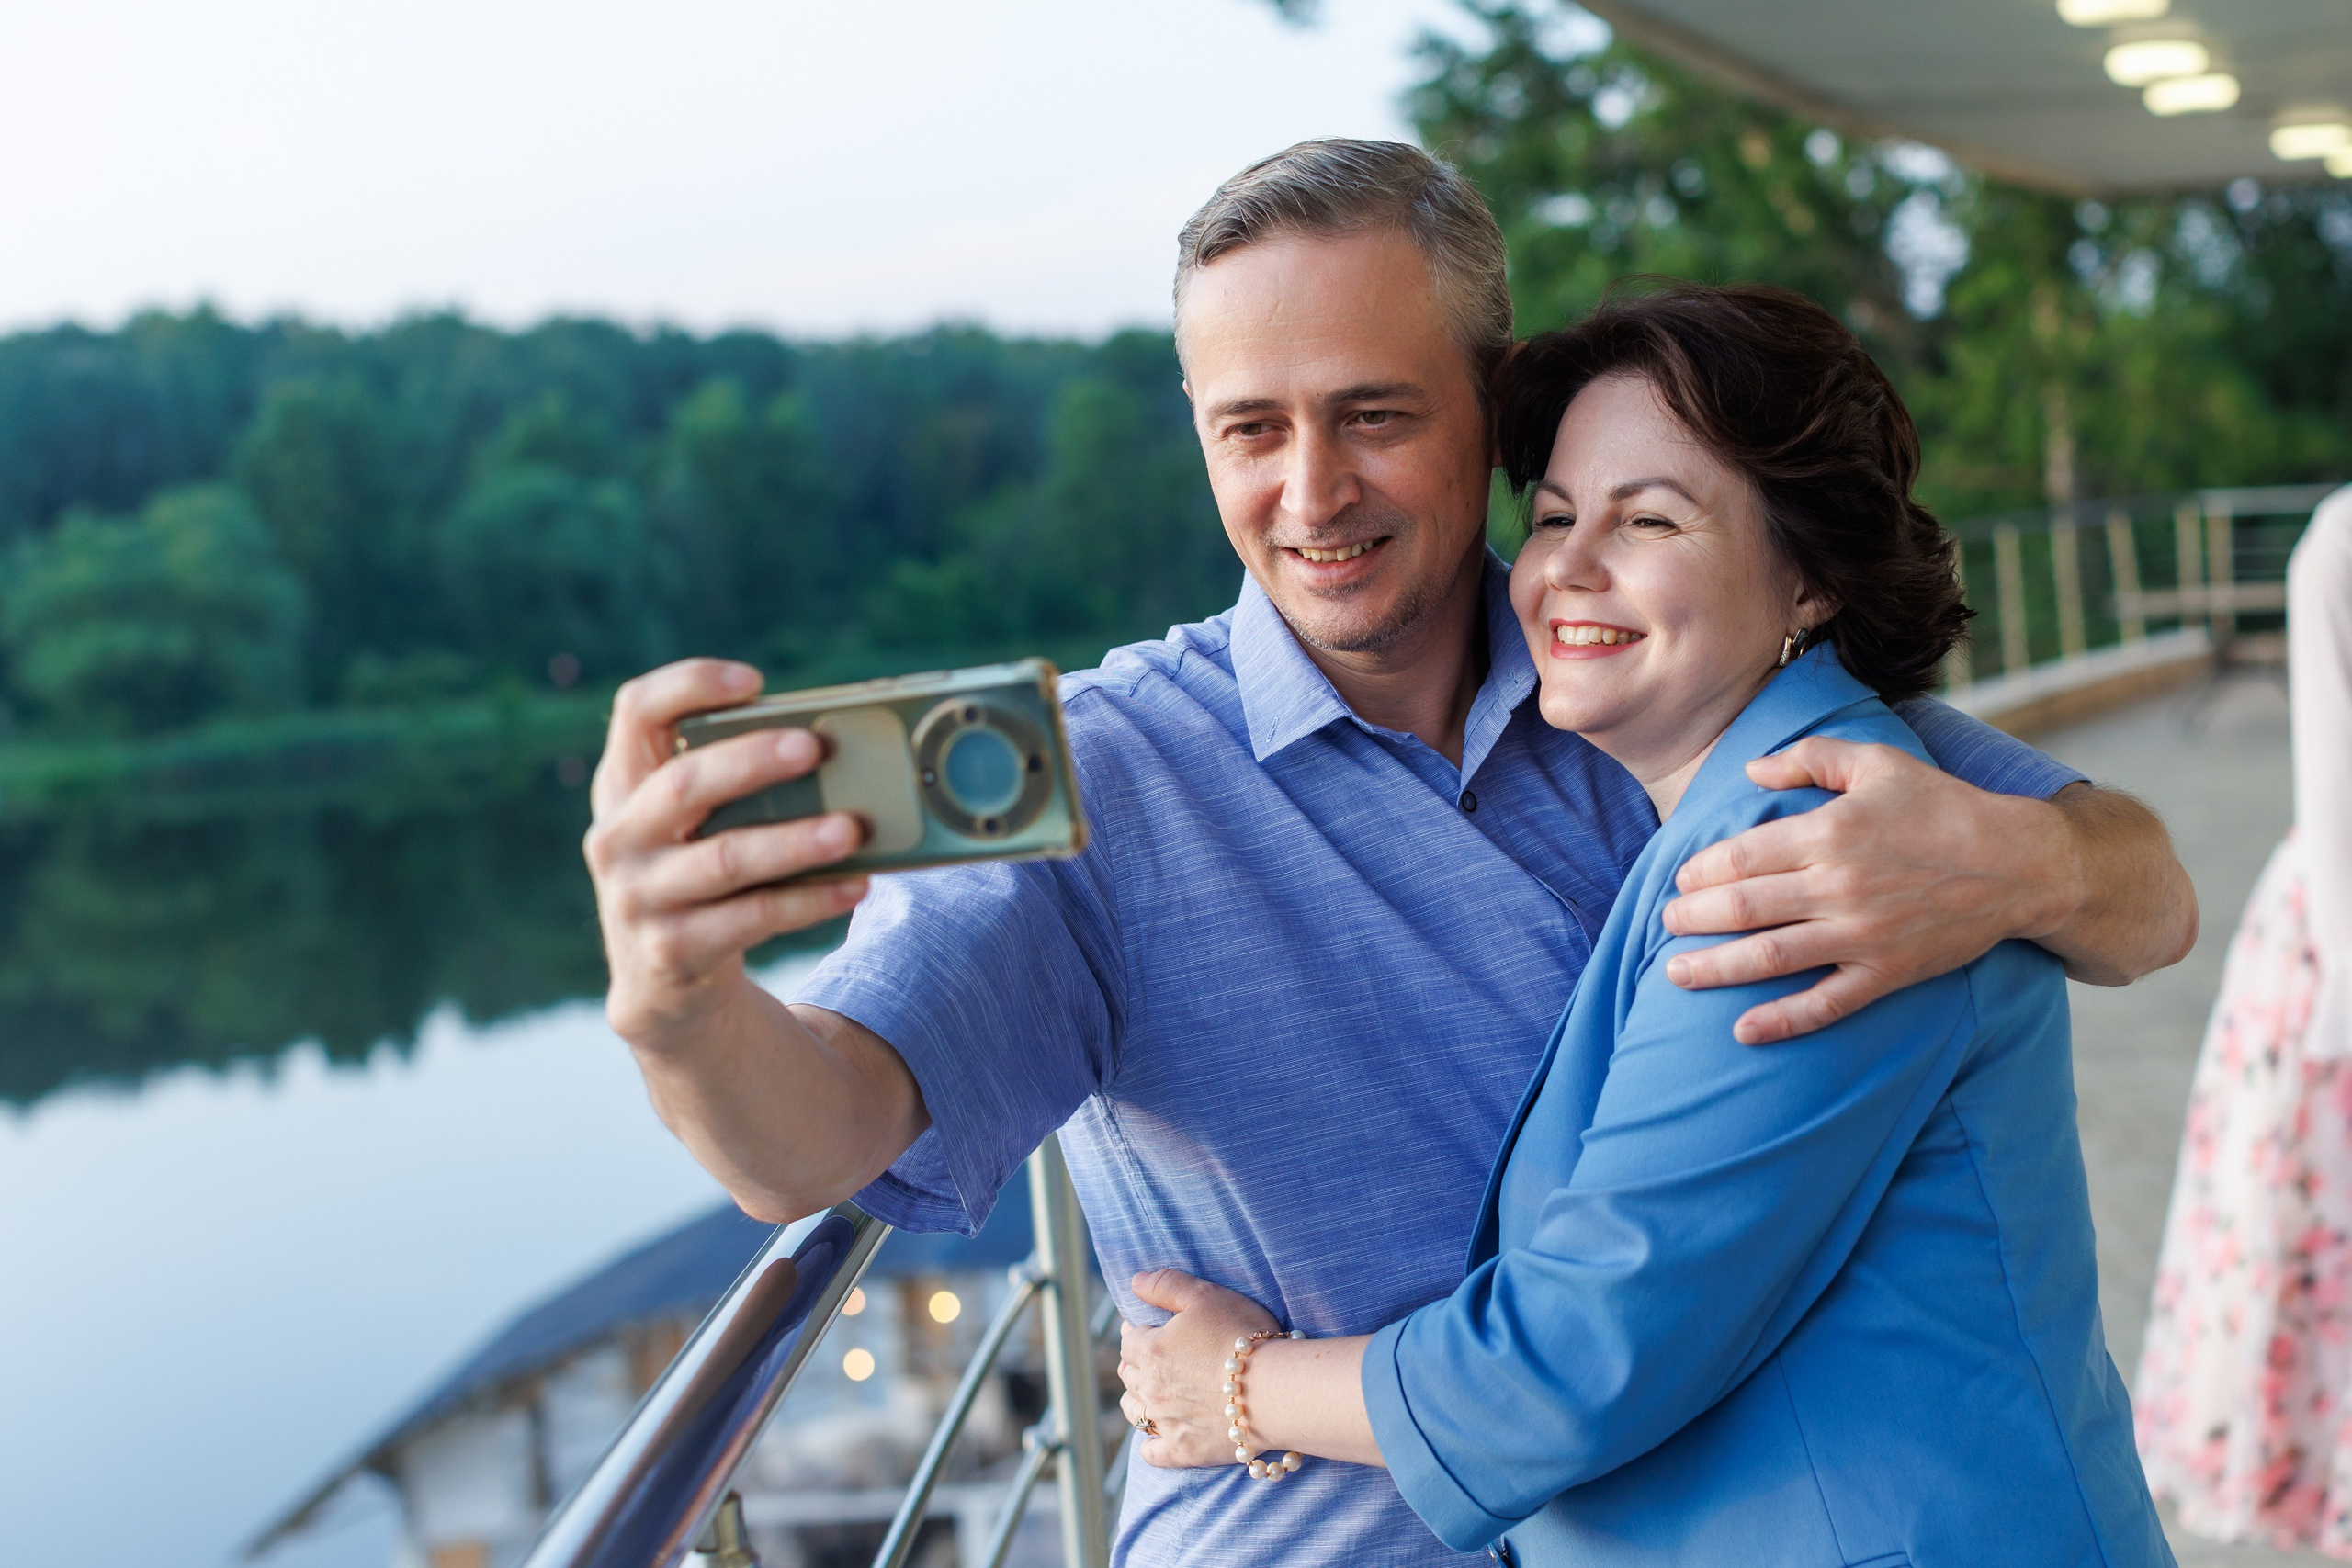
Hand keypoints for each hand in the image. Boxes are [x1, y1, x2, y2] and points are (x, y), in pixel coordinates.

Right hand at [585, 658, 870, 1049]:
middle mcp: (618, 836)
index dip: (689, 685)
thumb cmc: (697, 872)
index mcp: (623, 784)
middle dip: (752, 761)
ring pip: (726, 859)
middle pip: (683, 784)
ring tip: (851, 830)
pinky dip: (809, 900)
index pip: (635, 710)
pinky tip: (853, 886)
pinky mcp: (672, 950)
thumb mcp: (690, 824)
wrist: (662, 986)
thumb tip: (833, 751)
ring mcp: (639, 896)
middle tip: (814, 748)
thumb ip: (731, 783)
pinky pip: (752, 918)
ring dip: (794, 842)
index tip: (753, 681)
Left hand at [1118, 1270, 1278, 1468]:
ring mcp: (1166, 1423)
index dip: (1135, 1332)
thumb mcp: (1205, 1296)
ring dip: (1137, 1400)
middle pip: (1128, 1375)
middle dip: (1135, 1364)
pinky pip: (1152, 1453)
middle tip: (1151, 1358)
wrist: (1276, 1390)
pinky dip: (1150, 1445)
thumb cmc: (1243, 1337)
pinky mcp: (1184, 1451)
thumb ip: (1165, 1284)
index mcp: (1151, 1351)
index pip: (1128, 1341)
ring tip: (1151, 1393)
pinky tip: (1157, 1436)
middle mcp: (1150, 1389)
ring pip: (1134, 1412)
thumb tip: (1133, 1282)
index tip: (1146, 1329)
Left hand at [1660, 737, 2079, 1045]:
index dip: (1701, 870)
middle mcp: (1839, 886)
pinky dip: (1781, 1021)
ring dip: (1715, 968)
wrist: (2020, 864)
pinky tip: (1741, 1030)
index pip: (1742, 856)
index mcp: (1831, 833)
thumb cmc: (1943, 807)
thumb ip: (1810, 758)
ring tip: (1675, 972)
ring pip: (1770, 957)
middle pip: (1744, 908)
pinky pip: (1825, 1004)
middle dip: (1693, 918)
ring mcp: (1862, 936)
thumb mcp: (1878, 762)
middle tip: (1664, 923)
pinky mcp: (1887, 973)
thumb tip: (1750, 771)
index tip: (1680, 878)